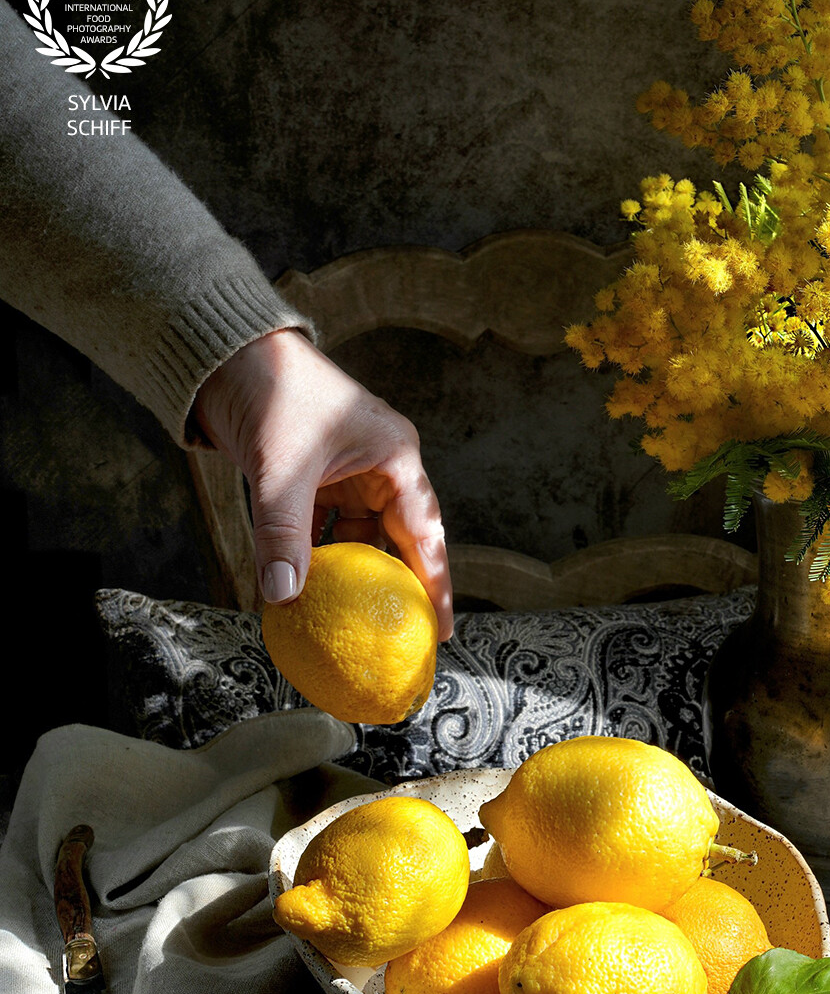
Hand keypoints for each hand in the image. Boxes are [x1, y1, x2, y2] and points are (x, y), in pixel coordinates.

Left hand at [192, 328, 453, 638]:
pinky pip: (322, 531)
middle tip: (405, 639)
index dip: (435, 584)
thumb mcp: (282, 469)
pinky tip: (302, 592)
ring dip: (352, 577)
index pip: (424, 532)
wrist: (227, 355)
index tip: (438, 631)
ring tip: (354, 624)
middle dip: (400, 589)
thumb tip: (282, 598)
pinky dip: (314, 559)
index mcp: (394, 457)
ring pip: (359, 539)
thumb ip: (282, 534)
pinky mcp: (315, 480)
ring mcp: (348, 475)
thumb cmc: (273, 393)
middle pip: (399, 541)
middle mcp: (379, 468)